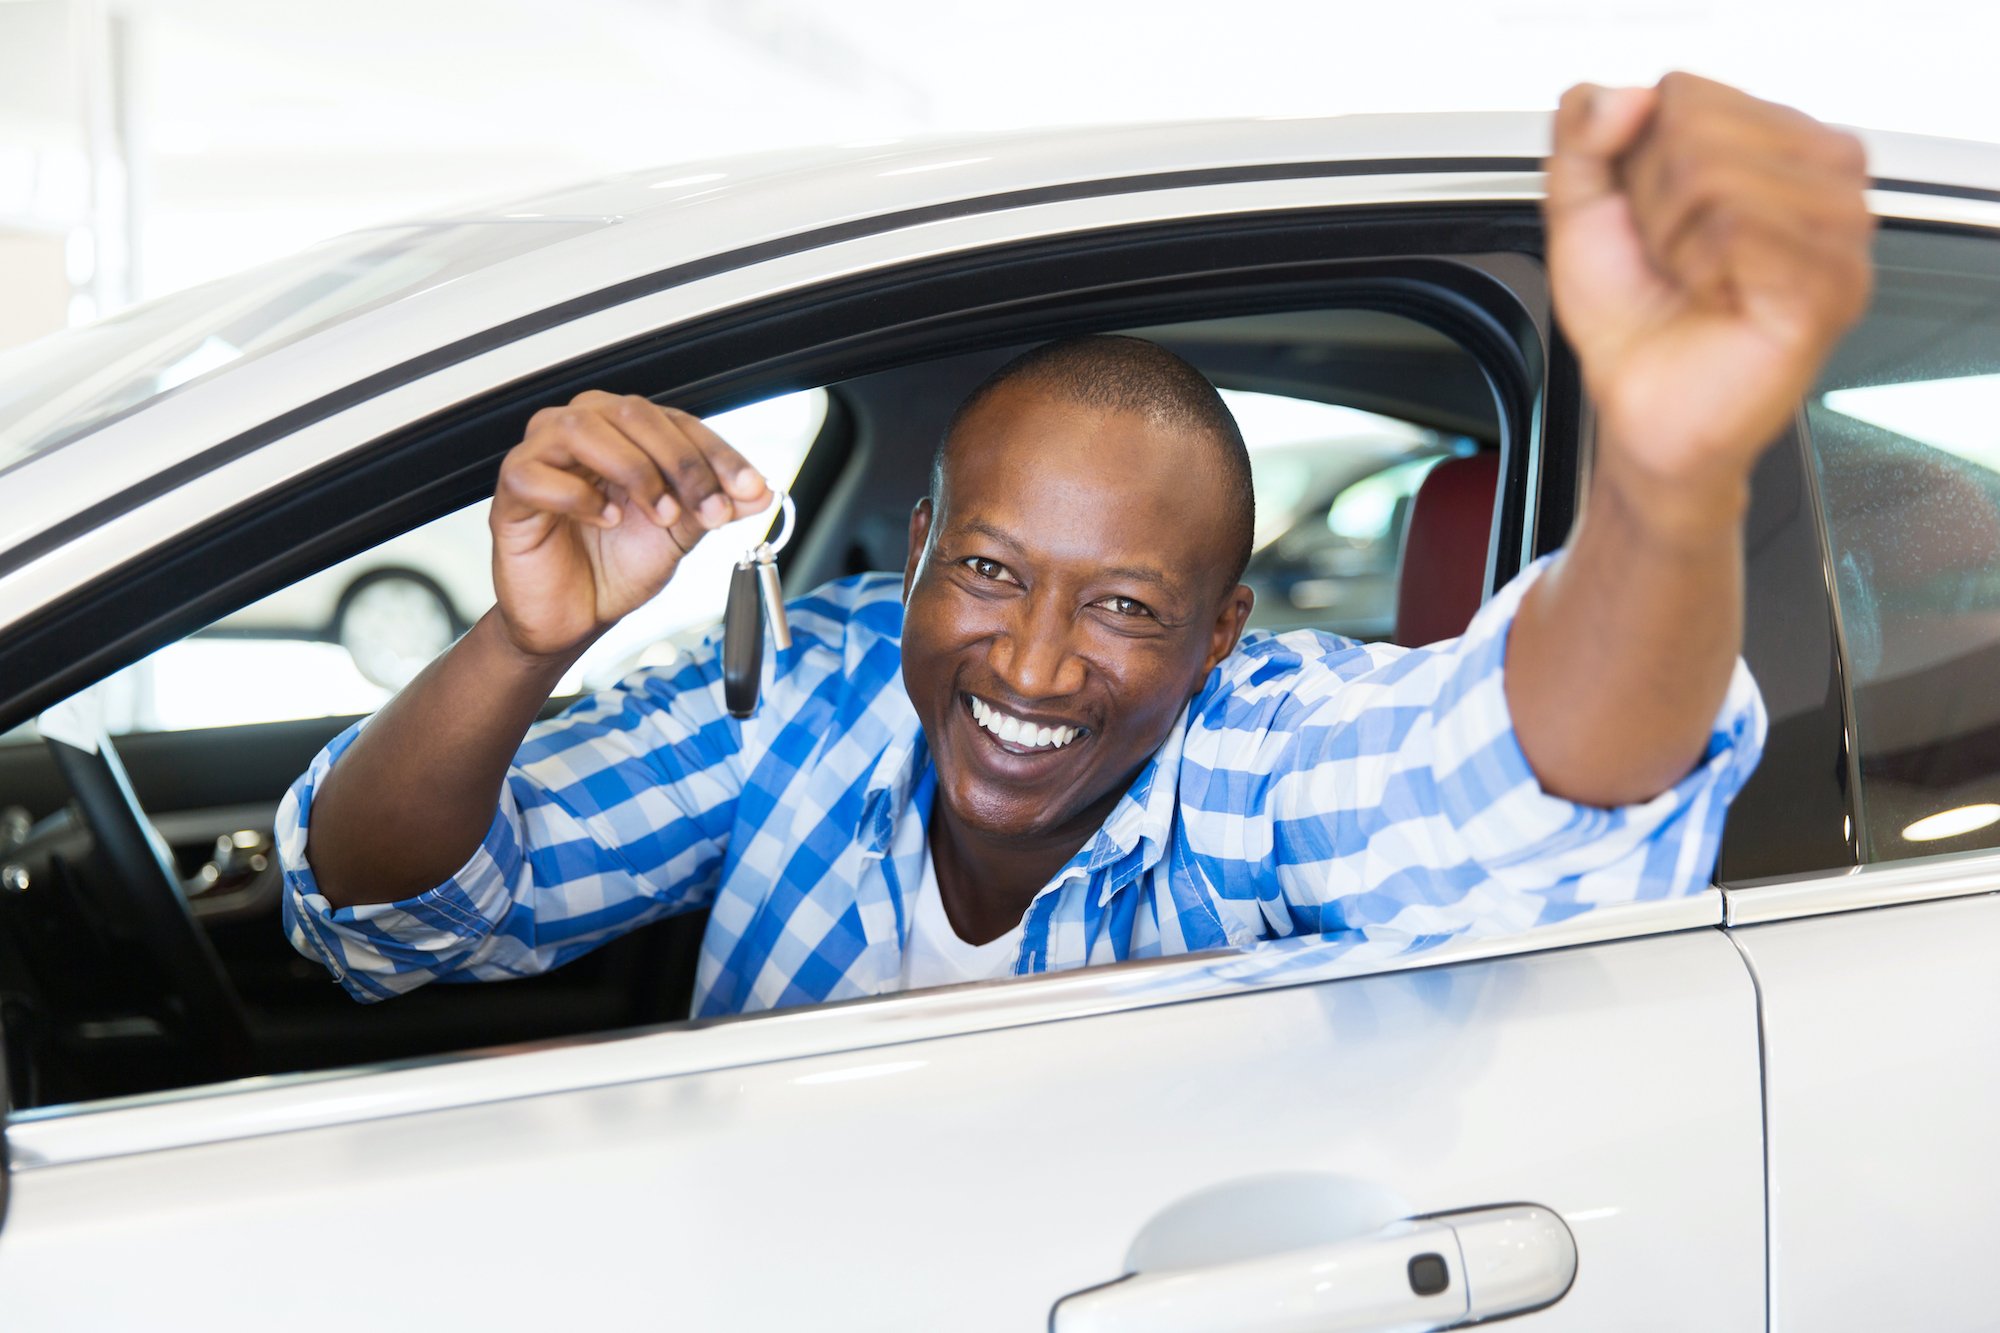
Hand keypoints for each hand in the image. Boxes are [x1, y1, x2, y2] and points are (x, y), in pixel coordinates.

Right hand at [489, 391, 770, 657]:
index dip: (717, 453)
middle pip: (633, 414)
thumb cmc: (615, 566)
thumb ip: (716, 506)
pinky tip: (605, 519)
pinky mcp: (513, 488)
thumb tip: (762, 491)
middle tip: (710, 509)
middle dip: (683, 463)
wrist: (576, 617)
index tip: (750, 488)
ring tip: (659, 515)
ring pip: (584, 428)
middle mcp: (584, 431)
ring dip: (634, 471)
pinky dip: (579, 495)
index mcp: (626, 433)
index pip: (676, 421)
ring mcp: (542, 454)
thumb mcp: (680, 534)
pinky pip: (537, 471)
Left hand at [1544, 73, 1873, 524]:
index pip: (1684, 92)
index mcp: (1776, 144)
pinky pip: (1738, 229)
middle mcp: (1821, 177)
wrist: (1643, 411)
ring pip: (1716, 177)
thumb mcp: (1582, 213)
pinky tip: (1718, 299)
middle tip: (1675, 258)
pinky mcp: (1831, 283)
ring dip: (1676, 241)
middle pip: (1698, 130)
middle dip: (1654, 204)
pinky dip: (1700, 271)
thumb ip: (1583, 136)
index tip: (1655, 220)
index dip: (1640, 164)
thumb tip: (1623, 96)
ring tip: (1697, 280)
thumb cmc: (1634, 320)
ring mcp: (1838, 228)